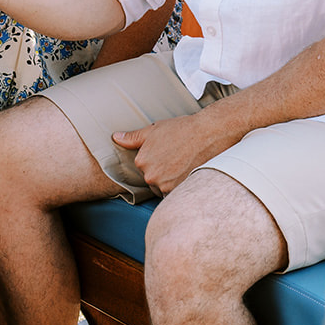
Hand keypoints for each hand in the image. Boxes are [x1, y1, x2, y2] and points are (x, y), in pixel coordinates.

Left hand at [111, 109, 238, 194]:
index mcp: (142, 162)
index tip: (168, 152)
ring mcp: (166, 186)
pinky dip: (181, 186)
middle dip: (163, 171)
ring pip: (164, 188)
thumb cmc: (182, 129)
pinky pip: (176, 194)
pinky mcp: (182, 191)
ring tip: (184, 164)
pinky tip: (189, 172)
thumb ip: (133, 138)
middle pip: (154, 180)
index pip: (144, 167)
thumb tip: (115, 138)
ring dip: (171, 181)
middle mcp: (151, 177)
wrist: (209, 133)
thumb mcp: (153, 130)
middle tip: (177, 157)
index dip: (156, 159)